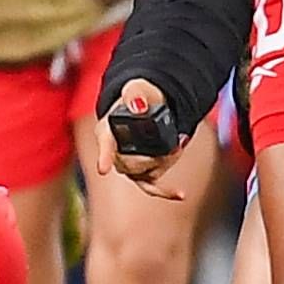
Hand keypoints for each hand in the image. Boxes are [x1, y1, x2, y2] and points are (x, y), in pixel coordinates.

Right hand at [88, 78, 189, 199]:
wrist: (148, 107)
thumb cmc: (139, 97)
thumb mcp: (137, 88)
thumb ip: (136, 93)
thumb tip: (139, 106)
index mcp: (106, 131)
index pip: (105, 145)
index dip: (104, 156)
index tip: (103, 169)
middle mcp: (113, 152)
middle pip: (132, 164)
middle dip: (157, 155)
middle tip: (177, 141)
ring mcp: (127, 166)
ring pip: (147, 174)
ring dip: (167, 161)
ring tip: (179, 142)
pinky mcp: (142, 174)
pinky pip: (151, 188)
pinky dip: (166, 192)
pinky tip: (181, 194)